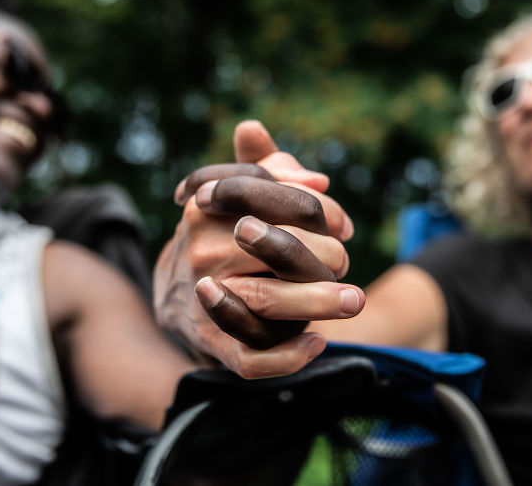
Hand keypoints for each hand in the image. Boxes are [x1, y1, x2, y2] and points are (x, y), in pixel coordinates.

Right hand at [154, 120, 362, 377]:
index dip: (321, 209)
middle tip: (345, 261)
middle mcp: (202, 251)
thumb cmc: (224, 235)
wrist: (177, 294)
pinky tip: (318, 342)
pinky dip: (288, 355)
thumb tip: (319, 181)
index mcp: (209, 206)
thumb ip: (275, 174)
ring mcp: (205, 297)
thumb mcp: (239, 195)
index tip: (342, 225)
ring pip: (267, 299)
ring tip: (355, 299)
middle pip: (276, 247)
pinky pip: (251, 358)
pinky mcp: (213, 342)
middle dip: (326, 254)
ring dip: (318, 301)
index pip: (273, 198)